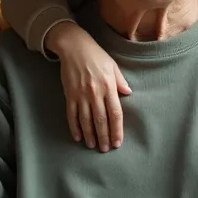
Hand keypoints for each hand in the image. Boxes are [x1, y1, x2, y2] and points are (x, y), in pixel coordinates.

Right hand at [46, 22, 131, 151]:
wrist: (75, 47)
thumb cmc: (97, 56)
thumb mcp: (113, 66)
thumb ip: (120, 81)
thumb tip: (128, 93)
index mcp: (109, 86)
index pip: (115, 113)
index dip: (116, 129)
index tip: (117, 142)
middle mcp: (95, 93)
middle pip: (101, 120)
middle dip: (103, 136)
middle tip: (105, 149)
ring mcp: (81, 95)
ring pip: (86, 120)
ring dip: (90, 135)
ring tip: (93, 146)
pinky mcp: (70, 95)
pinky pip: (72, 115)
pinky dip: (74, 127)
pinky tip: (78, 136)